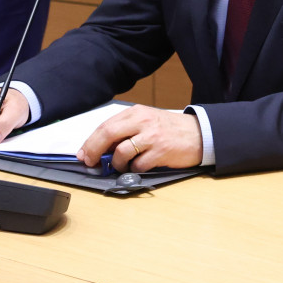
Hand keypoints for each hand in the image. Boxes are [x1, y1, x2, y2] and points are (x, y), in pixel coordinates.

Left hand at [78, 105, 202, 172]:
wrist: (198, 134)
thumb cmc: (168, 129)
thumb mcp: (146, 122)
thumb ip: (126, 130)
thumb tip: (102, 148)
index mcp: (135, 113)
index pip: (105, 125)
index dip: (90, 141)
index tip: (83, 154)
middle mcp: (142, 122)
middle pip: (108, 134)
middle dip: (94, 151)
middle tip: (90, 163)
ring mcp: (151, 137)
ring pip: (121, 152)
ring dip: (117, 164)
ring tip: (121, 166)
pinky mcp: (161, 152)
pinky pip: (138, 165)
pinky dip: (134, 170)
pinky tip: (139, 167)